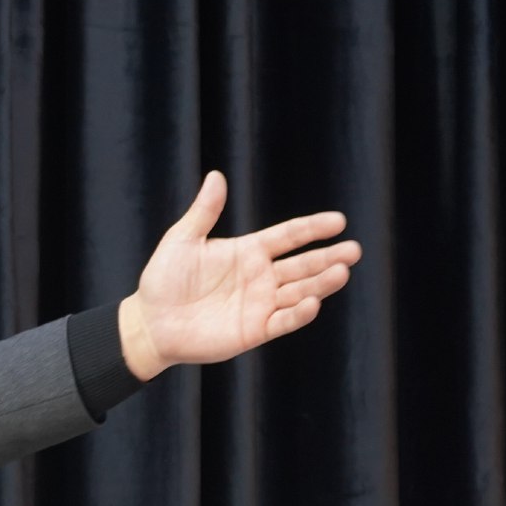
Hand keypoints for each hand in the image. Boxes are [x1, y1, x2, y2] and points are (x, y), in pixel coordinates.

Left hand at [118, 170, 360, 380]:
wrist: (150, 322)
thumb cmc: (163, 279)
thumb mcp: (182, 239)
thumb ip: (204, 211)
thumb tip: (216, 175)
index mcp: (248, 251)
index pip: (289, 236)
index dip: (312, 229)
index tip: (338, 220)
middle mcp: (261, 277)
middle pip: (302, 264)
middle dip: (328, 257)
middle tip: (354, 250)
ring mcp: (260, 304)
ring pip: (300, 291)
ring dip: (321, 283)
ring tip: (343, 271)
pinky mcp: (254, 330)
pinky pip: (283, 321)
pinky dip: (298, 313)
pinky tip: (313, 303)